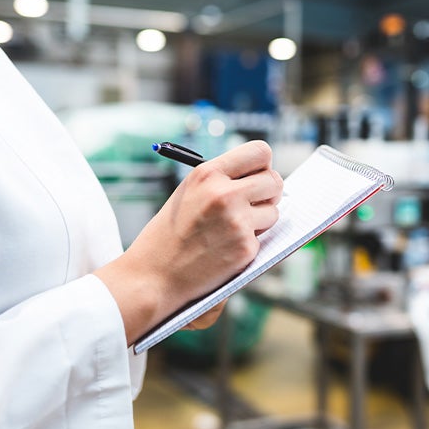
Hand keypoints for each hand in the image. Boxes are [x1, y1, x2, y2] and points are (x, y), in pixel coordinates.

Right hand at [94, 140, 282, 343]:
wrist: (154, 275)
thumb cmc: (169, 234)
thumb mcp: (189, 193)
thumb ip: (221, 180)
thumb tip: (260, 176)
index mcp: (208, 174)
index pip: (260, 152)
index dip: (263, 165)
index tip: (257, 176)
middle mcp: (225, 193)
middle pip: (274, 181)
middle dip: (269, 193)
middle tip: (255, 204)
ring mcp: (237, 221)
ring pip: (273, 212)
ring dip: (261, 221)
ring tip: (232, 230)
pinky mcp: (245, 248)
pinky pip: (263, 238)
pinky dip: (249, 244)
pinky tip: (226, 249)